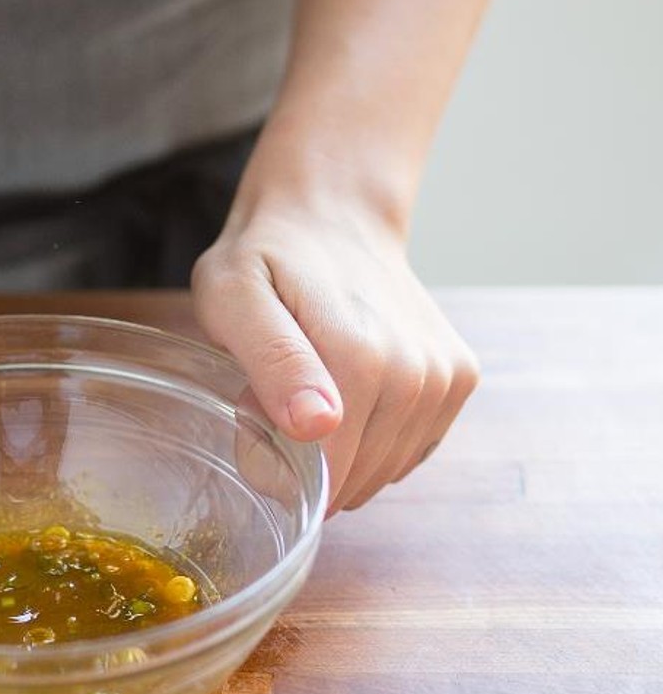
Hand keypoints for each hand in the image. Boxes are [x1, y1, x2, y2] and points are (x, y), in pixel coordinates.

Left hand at [190, 181, 479, 513]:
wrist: (330, 216)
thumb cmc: (266, 258)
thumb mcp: (234, 297)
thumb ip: (273, 361)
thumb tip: (317, 425)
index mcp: (362, 360)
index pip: (326, 474)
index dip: (279, 467)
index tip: (253, 422)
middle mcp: (417, 373)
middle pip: (356, 476)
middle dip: (309, 460)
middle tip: (275, 398)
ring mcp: (445, 378)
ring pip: (384, 470)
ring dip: (342, 451)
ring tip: (311, 389)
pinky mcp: (458, 379)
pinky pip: (409, 450)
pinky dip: (375, 442)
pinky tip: (349, 397)